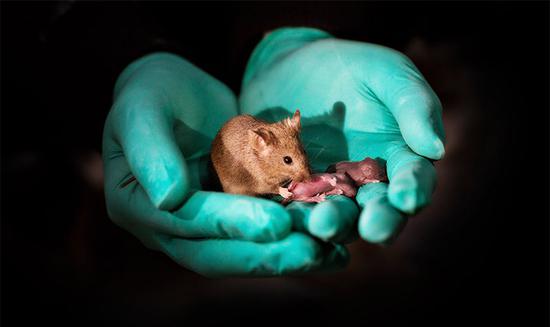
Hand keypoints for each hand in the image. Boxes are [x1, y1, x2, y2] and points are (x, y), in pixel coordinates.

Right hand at [102, 52, 347, 276]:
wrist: (176, 90)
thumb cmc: (151, 92)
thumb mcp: (141, 108)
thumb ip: (150, 150)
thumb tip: (168, 200)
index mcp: (135, 206)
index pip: (185, 222)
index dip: (230, 226)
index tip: (277, 223)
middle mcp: (167, 227)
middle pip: (216, 253)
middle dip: (266, 255)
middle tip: (314, 253)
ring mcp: (200, 224)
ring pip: (242, 250)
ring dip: (285, 255)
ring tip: (331, 254)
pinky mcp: (229, 213)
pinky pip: (259, 230)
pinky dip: (291, 236)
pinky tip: (328, 239)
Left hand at [240, 27, 444, 242]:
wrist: (292, 66)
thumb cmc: (349, 66)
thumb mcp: (386, 74)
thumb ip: (414, 105)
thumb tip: (436, 149)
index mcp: (402, 155)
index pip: (415, 178)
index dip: (414, 189)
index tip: (406, 198)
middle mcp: (370, 181)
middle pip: (381, 209)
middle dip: (379, 221)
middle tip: (372, 228)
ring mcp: (332, 189)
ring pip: (340, 216)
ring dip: (335, 224)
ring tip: (322, 223)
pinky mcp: (298, 191)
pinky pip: (299, 208)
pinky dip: (295, 217)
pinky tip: (289, 219)